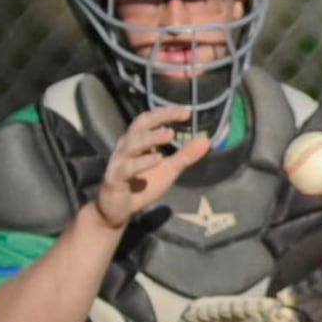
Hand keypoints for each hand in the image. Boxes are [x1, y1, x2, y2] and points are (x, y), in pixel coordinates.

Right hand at [94, 107, 210, 228]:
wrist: (118, 210)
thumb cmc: (142, 185)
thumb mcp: (168, 170)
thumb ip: (185, 156)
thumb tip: (206, 140)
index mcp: (138, 141)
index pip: (150, 120)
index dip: (166, 113)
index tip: (186, 112)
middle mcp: (127, 147)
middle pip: (140, 125)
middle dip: (159, 117)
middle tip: (181, 115)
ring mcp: (119, 162)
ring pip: (132, 144)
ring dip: (151, 137)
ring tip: (170, 134)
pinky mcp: (115, 179)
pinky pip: (127, 168)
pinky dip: (142, 162)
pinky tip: (158, 159)